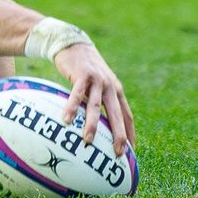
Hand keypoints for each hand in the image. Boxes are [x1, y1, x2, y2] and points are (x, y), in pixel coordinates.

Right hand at [52, 41, 134, 155]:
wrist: (74, 44)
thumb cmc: (85, 69)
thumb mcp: (98, 85)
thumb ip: (100, 102)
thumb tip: (97, 127)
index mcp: (116, 91)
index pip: (127, 116)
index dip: (129, 134)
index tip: (130, 153)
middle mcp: (110, 86)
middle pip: (116, 115)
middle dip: (118, 135)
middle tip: (117, 153)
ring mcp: (97, 80)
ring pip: (96, 106)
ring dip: (92, 125)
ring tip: (88, 141)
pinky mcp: (82, 75)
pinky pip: (77, 94)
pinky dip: (72, 108)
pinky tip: (67, 120)